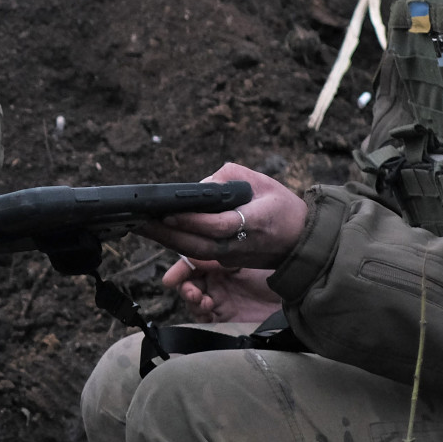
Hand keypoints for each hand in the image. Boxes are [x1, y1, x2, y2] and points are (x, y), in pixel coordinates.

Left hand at [138, 162, 307, 268]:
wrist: (302, 243)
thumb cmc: (282, 208)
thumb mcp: (262, 182)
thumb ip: (230, 178)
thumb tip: (200, 188)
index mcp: (253, 222)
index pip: (217, 224)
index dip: (192, 221)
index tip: (168, 213)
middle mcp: (240, 245)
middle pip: (198, 245)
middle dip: (167, 234)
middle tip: (140, 222)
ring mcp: (233, 257)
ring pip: (195, 253)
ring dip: (167, 241)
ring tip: (142, 227)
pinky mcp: (228, 262)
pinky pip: (199, 255)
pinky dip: (178, 245)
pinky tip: (160, 234)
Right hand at [162, 256, 283, 323]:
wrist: (298, 288)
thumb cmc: (276, 266)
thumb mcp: (245, 258)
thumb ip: (221, 256)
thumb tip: (193, 255)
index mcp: (220, 260)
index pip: (192, 263)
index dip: (180, 270)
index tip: (171, 278)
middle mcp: (218, 279)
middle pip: (189, 283)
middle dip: (185, 287)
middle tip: (192, 291)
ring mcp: (221, 299)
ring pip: (194, 300)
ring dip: (192, 300)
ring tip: (201, 300)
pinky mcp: (226, 318)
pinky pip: (204, 318)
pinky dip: (201, 315)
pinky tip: (207, 311)